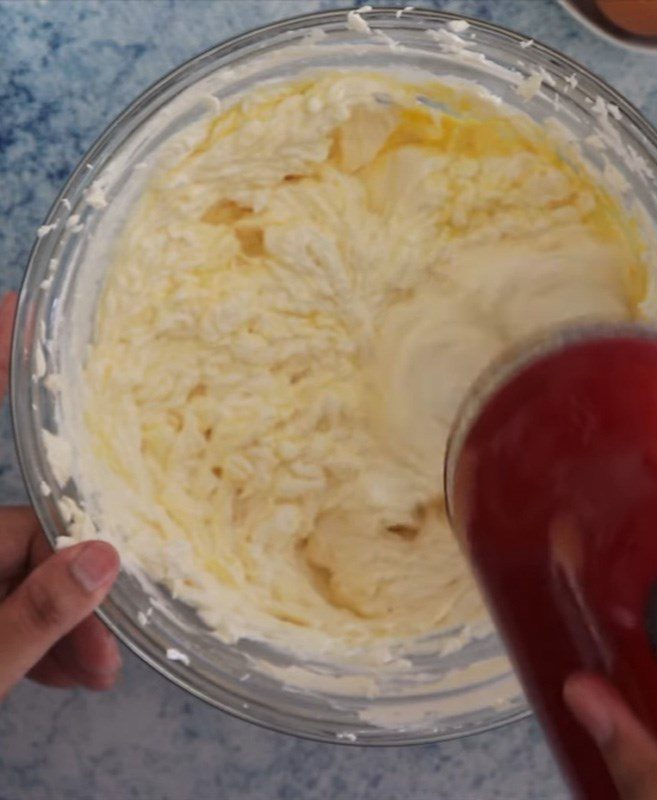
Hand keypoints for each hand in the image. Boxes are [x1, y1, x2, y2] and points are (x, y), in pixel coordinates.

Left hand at [0, 292, 120, 699]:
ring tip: (89, 670)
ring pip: (8, 574)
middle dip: (66, 583)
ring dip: (54, 620)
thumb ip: (28, 617)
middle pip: (9, 532)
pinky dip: (29, 634)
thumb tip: (104, 559)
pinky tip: (65, 668)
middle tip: (106, 644)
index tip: (16, 306)